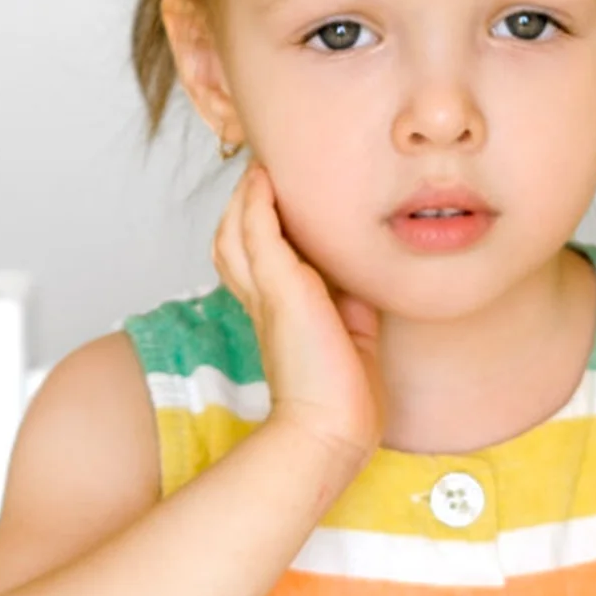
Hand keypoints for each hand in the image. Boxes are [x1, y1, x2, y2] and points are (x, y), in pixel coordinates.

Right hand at [212, 159, 384, 472]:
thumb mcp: (352, 332)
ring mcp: (268, 293)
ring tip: (261, 167)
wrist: (335, 428)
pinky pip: (259, 234)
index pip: (253, 259)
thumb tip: (362, 277)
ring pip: (237, 230)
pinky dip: (259, 203)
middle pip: (233, 238)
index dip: (257, 226)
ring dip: (247, 196)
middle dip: (244, 202)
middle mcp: (262, 300)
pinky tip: (264, 179)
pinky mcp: (282, 290)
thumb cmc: (345, 392)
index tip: (273, 196)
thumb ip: (350, 300)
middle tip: (261, 170)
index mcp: (275, 312)